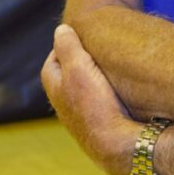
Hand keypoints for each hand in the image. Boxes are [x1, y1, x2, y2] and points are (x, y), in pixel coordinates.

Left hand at [41, 24, 139, 174]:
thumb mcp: (78, 68)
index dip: (66, 45)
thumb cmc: (94, 105)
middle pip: (68, 74)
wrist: (114, 145)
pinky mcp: (97, 124)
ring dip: (93, 78)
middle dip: (79, 60)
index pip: (53, 59)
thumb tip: (61, 29)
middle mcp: (63, 103)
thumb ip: (68, 46)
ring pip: (83, 89)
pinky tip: (120, 91)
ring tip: (110, 67)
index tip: (82, 36)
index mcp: (54, 86)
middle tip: (97, 49)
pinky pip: (98, 102)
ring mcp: (80, 116)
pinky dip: (104, 93)